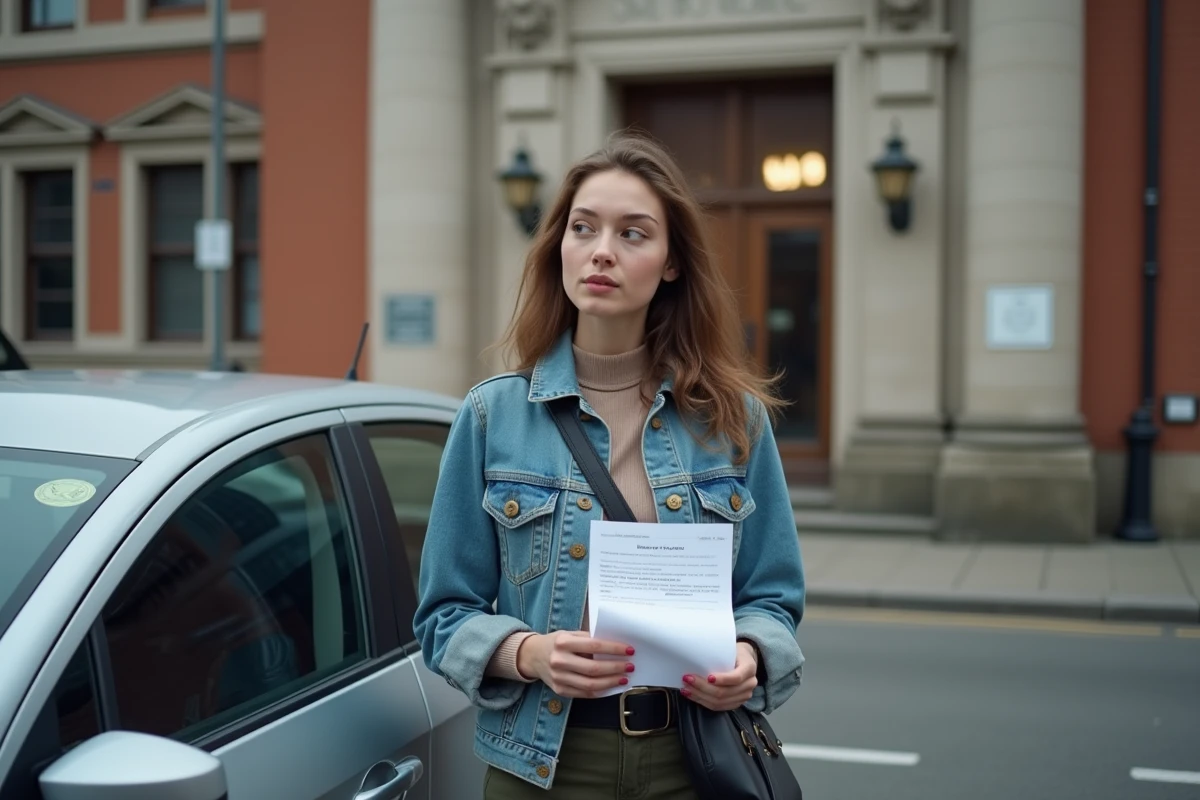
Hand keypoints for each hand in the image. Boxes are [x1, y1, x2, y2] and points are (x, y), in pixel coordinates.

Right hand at [517, 631, 635, 697]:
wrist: (532, 656)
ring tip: (624, 678)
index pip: (595, 646)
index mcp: (563, 642)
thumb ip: (589, 639)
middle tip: (630, 666)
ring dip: (611, 682)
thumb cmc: (556, 643)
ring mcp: (558, 677)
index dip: (614, 649)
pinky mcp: (559, 690)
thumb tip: (615, 647)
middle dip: (616, 668)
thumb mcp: (570, 634)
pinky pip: (584, 693)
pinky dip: (600, 691)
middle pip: (594, 668)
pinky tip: (610, 686)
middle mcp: (559, 660)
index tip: (629, 650)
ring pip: (590, 684)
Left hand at [682, 641, 757, 711]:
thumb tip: (695, 658)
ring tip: (686, 688)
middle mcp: (750, 684)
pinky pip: (718, 707)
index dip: (722, 679)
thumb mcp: (730, 648)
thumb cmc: (733, 652)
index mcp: (749, 668)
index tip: (707, 677)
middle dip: (703, 687)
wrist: (743, 660)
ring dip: (700, 696)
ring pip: (720, 702)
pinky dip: (703, 701)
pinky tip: (692, 695)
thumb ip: (719, 655)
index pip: (736, 677)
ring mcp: (744, 696)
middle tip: (687, 679)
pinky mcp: (736, 703)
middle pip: (725, 692)